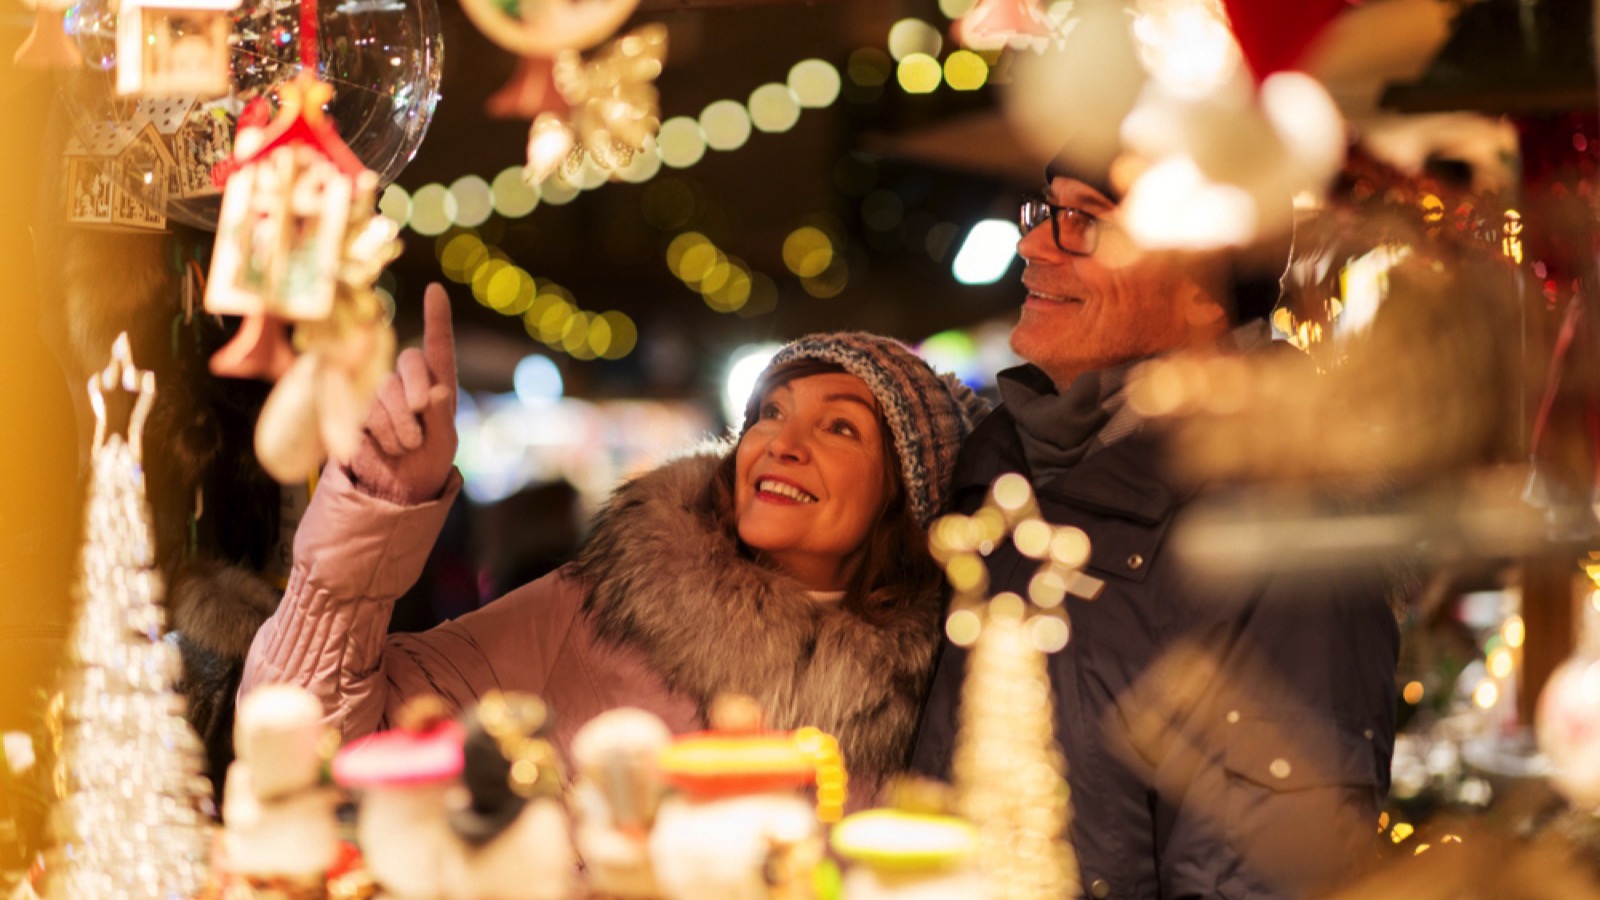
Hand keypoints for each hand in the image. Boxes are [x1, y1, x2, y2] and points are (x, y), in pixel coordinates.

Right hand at [347, 283, 458, 504]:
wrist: (396, 488)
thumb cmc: (428, 462)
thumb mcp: (445, 443)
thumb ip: (442, 417)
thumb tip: (437, 392)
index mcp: (438, 384)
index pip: (438, 346)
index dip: (437, 318)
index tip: (435, 289)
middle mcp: (408, 382)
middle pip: (409, 362)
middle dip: (416, 390)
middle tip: (421, 421)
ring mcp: (379, 393)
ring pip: (386, 390)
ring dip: (400, 424)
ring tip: (407, 446)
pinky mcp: (356, 410)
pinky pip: (367, 410)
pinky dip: (382, 433)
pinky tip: (387, 448)